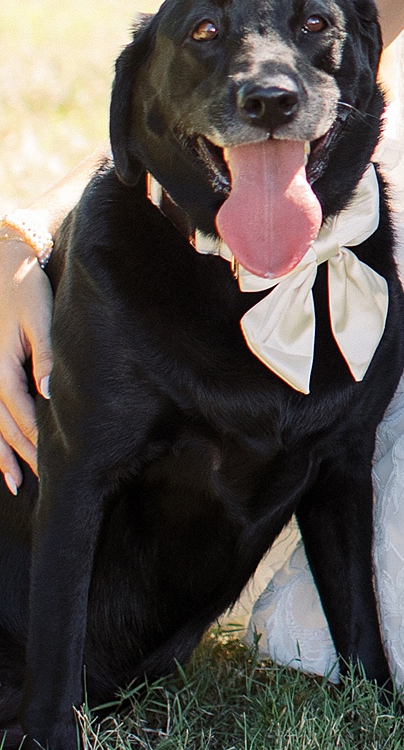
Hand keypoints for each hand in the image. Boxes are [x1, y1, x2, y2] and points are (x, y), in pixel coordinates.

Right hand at [0, 239, 52, 490]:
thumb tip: (50, 393)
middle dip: (22, 455)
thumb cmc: (24, 290)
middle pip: (5, 426)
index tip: (52, 465)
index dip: (36, 441)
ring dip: (2, 454)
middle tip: (39, 484)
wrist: (3, 264)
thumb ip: (45, 356)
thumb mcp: (38, 318)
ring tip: (14, 483)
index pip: (21, 414)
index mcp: (1, 368)